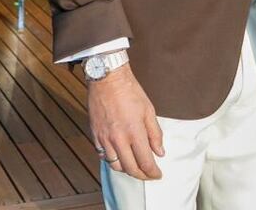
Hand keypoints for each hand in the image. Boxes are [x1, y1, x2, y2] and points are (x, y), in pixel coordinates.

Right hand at [88, 64, 163, 179]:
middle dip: (141, 176)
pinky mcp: (95, 136)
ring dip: (127, 170)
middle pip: (130, 168)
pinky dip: (113, 161)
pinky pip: (104, 156)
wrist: (108, 80)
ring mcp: (105, 139)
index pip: (145, 161)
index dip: (152, 172)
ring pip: (116, 165)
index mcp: (134, 132)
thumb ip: (155, 133)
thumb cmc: (130, 91)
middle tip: (149, 175)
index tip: (158, 174)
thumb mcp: (149, 110)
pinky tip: (120, 157)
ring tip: (136, 167)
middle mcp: (118, 139)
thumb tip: (160, 152)